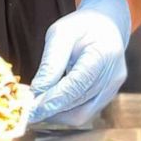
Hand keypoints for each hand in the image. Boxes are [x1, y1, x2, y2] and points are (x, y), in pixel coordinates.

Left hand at [30, 0, 131, 127]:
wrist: (107, 26)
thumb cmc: (82, 27)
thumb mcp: (61, 33)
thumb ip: (51, 62)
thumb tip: (37, 91)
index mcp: (103, 53)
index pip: (77, 84)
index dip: (54, 99)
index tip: (31, 109)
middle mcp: (113, 75)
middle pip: (79, 102)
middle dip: (51, 109)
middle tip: (27, 111)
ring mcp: (113, 88)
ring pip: (82, 114)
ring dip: (57, 114)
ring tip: (37, 108)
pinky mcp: (109, 96)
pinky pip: (85, 112)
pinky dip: (66, 111)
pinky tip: (51, 104)